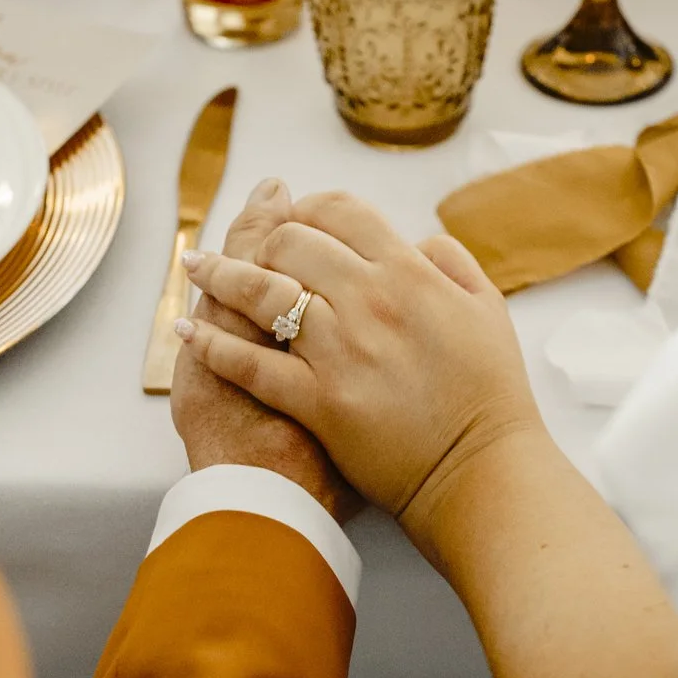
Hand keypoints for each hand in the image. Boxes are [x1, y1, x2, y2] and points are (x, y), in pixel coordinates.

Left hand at [178, 190, 541, 536]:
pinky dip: (212, 344)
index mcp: (409, 274)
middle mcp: (368, 302)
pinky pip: (250, 364)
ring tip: (195, 267)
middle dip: (263, 238)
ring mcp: (338, 351)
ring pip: (259, 294)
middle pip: (292, 243)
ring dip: (218, 274)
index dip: (310, 207)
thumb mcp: (487, 309)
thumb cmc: (488, 394)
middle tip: (249, 248)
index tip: (296, 215)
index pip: (343, 212)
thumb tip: (412, 241)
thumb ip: (449, 261)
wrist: (479, 469)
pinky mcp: (317, 401)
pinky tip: (189, 332)